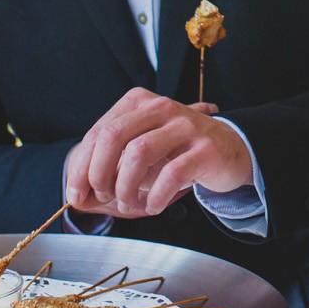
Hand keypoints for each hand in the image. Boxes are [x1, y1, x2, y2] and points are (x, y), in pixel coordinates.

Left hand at [63, 89, 248, 218]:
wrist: (231, 148)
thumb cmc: (179, 151)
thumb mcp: (143, 149)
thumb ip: (111, 166)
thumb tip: (79, 196)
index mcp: (139, 102)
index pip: (98, 133)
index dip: (81, 167)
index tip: (76, 194)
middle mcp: (161, 108)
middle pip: (113, 137)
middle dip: (98, 173)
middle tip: (102, 197)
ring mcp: (186, 126)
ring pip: (138, 154)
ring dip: (126, 187)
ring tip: (129, 203)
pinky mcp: (205, 149)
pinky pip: (171, 175)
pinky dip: (156, 197)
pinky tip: (154, 205)